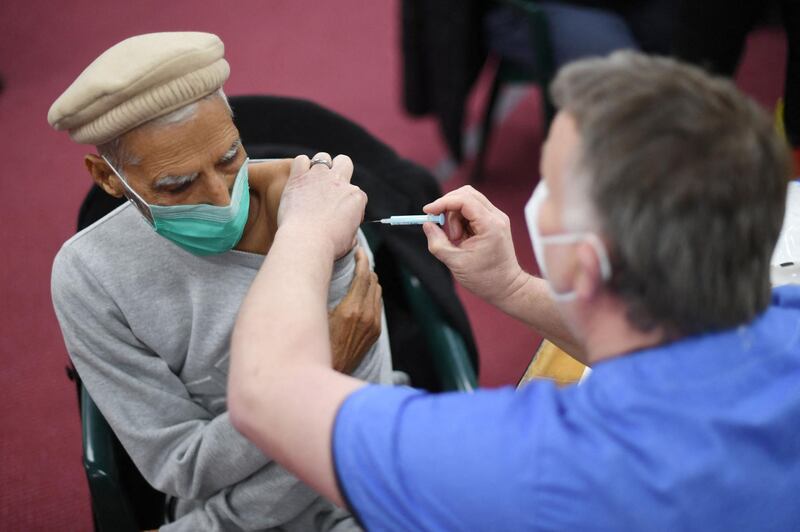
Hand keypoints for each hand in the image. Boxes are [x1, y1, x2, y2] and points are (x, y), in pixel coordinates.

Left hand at [277, 152, 366, 258]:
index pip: (356, 193)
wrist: (307, 241)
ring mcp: (319, 177)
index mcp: (356, 197)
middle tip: (329, 187)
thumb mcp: (350, 241)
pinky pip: (300, 161)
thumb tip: (348, 231)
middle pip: (344, 162)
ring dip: (319, 167)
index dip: (348, 203)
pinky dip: (300, 168)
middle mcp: (340, 182)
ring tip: (312, 183)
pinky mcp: (299, 177)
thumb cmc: (328, 246)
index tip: (339, 216)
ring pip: (323, 157)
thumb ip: (351, 229)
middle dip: (339, 170)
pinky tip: (298, 180)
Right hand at [329, 248, 381, 373]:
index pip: (363, 276)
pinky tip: (361, 294)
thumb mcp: (319, 316)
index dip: (362, 260)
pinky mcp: (375, 332)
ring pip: (377, 293)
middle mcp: (366, 315)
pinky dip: (371, 295)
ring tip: (358, 275)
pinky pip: (377, 305)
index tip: (358, 251)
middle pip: (373, 281)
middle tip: (356, 261)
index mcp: (351, 309)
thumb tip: (326, 276)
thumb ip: (328, 296)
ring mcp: (373, 324)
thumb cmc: (318, 343)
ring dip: (370, 281)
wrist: (330, 371)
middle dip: (365, 268)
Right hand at [422, 185, 524, 305]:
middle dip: (448, 207)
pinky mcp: (493, 222)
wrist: (507, 287)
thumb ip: (437, 242)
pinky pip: (472, 211)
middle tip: (442, 227)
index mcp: (490, 225)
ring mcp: (497, 218)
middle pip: (466, 194)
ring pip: (468, 201)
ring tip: (457, 240)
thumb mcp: (455, 262)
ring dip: (455, 217)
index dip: (442, 202)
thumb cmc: (484, 279)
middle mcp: (496, 216)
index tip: (427, 212)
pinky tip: (462, 238)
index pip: (464, 200)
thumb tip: (427, 224)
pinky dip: (461, 221)